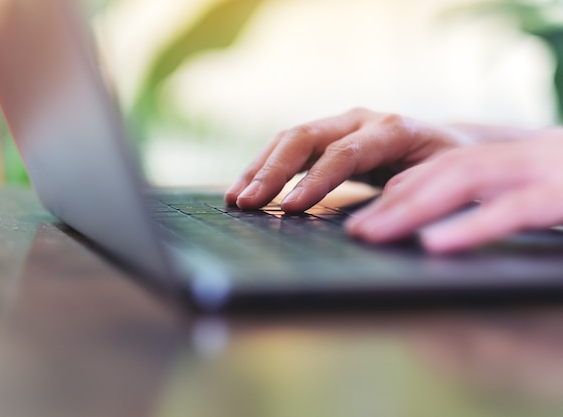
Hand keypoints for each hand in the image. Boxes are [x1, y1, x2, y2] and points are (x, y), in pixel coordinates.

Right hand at [225, 108, 472, 211]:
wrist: (447, 143)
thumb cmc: (447, 168)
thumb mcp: (442, 181)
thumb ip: (410, 195)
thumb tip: (373, 222)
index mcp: (392, 129)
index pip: (344, 153)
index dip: (314, 180)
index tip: (288, 208)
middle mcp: (360, 119)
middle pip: (306, 137)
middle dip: (273, 171)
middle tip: (247, 202)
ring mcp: (340, 124)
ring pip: (290, 138)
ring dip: (259, 167)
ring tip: (235, 197)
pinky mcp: (327, 136)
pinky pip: (289, 147)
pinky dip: (265, 167)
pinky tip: (245, 187)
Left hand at [346, 131, 562, 252]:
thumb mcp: (548, 187)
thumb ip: (505, 196)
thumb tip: (453, 221)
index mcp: (517, 156)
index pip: (446, 168)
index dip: (403, 190)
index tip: (369, 216)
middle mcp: (523, 154)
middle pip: (443, 171)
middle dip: (393, 201)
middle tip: (355, 231)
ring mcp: (545, 169)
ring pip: (464, 180)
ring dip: (412, 208)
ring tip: (371, 234)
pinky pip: (514, 208)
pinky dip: (470, 224)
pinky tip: (433, 244)